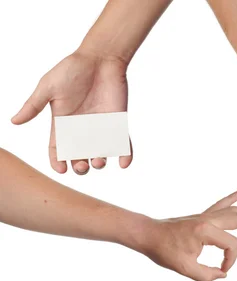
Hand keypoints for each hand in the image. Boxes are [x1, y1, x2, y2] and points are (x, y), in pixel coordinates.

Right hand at [12, 50, 130, 174]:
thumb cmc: (72, 69)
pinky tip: (124, 164)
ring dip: (100, 161)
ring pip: (100, 153)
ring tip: (98, 160)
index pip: (58, 149)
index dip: (58, 161)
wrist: (101, 59)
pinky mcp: (118, 123)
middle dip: (80, 165)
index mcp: (63, 123)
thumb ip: (34, 105)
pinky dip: (125, 155)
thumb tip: (14, 121)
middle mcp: (82, 129)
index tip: (61, 169)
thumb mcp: (48, 87)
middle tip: (82, 166)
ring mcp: (101, 127)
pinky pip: (123, 144)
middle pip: (80, 155)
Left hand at [139, 188, 236, 280]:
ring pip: (236, 210)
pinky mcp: (202, 216)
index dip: (231, 261)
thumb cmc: (163, 250)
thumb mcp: (185, 268)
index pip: (232, 245)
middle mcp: (209, 219)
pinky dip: (232, 198)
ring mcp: (206, 216)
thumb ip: (207, 276)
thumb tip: (222, 274)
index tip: (221, 270)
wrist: (147, 235)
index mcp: (206, 231)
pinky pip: (221, 204)